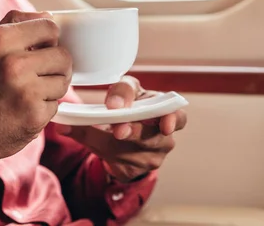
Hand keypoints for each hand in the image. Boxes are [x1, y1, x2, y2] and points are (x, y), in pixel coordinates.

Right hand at [0, 10, 71, 187]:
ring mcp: (26, 90)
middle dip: (55, 67)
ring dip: (50, 90)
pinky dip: (42, 111)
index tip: (43, 50)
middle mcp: (14, 62)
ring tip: (26, 96)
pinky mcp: (33, 116)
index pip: (50, 27)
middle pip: (63, 56)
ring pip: (63, 82)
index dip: (49, 40)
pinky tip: (20, 113)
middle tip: (39, 77)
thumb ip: (12, 28)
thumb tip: (46, 15)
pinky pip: (55, 106)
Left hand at [55, 76, 186, 182]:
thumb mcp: (127, 92)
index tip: (164, 124)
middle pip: (151, 139)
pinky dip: (97, 149)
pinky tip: (89, 141)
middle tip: (119, 129)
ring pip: (126, 152)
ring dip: (105, 141)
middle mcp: (163, 140)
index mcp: (167, 114)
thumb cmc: (130, 104)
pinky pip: (112, 162)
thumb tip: (93, 103)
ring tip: (87, 130)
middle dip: (133, 132)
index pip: (177, 118)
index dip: (171, 120)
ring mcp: (149, 159)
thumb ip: (118, 92)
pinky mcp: (132, 171)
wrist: (125, 132)